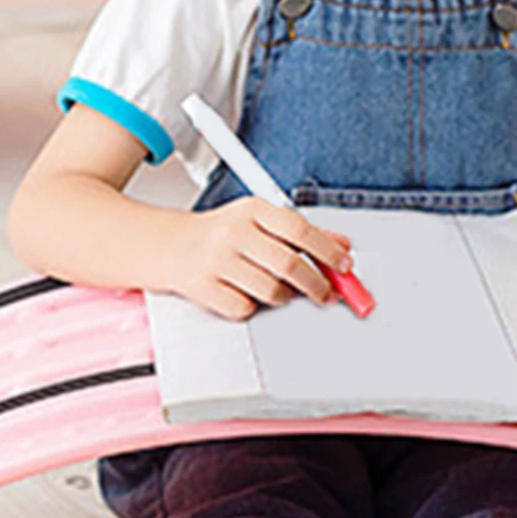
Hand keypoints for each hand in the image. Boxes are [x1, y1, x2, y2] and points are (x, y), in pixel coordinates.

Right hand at [173, 199, 352, 320]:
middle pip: (290, 264)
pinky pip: (246, 308)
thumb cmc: (223, 232)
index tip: (344, 266)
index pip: (300, 230)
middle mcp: (234, 232)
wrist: (171, 245)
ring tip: (283, 290)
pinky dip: (254, 306)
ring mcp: (217, 261)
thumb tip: (342, 246)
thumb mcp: (262, 220)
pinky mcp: (204, 288)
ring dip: (286, 296)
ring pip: (271, 291)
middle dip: (317, 284)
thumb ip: (302, 232)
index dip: (328, 251)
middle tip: (327, 292)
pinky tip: (249, 293)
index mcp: (252, 210)